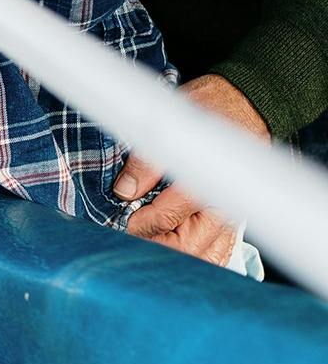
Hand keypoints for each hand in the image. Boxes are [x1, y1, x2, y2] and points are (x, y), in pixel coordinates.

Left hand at [111, 74, 267, 264]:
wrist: (243, 103)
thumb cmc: (207, 110)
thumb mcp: (170, 123)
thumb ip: (147, 162)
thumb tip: (125, 192)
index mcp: (207, 179)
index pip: (168, 216)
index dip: (140, 224)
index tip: (120, 222)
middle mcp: (224, 202)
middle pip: (188, 245)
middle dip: (155, 247)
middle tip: (128, 243)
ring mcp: (231, 214)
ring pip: (207, 254)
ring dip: (176, 258)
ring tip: (148, 253)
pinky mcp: (232, 217)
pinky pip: (220, 250)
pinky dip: (201, 259)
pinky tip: (179, 261)